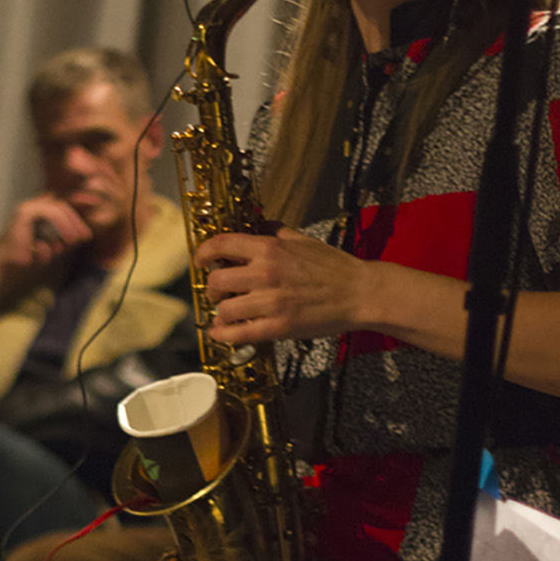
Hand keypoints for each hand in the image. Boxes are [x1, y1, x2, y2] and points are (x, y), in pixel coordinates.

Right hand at [0, 196, 92, 336]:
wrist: (5, 270)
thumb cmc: (26, 262)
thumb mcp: (52, 249)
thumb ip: (65, 239)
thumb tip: (83, 234)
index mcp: (37, 213)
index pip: (62, 208)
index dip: (76, 217)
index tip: (86, 235)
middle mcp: (32, 207)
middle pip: (62, 206)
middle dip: (76, 221)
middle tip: (86, 236)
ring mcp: (27, 208)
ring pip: (58, 207)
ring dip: (71, 224)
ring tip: (77, 240)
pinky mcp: (24, 212)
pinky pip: (50, 212)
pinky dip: (61, 225)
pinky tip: (67, 239)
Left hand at [197, 228, 366, 343]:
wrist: (359, 293)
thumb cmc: (333, 267)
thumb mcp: (302, 240)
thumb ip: (275, 232)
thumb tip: (256, 224)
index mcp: (269, 248)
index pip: (221, 245)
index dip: (203, 254)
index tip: (200, 261)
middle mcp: (265, 273)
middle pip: (217, 281)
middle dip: (212, 288)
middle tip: (217, 293)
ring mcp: (270, 302)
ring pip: (224, 309)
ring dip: (220, 313)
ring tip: (225, 315)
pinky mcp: (278, 327)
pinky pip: (238, 333)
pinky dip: (224, 335)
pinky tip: (221, 334)